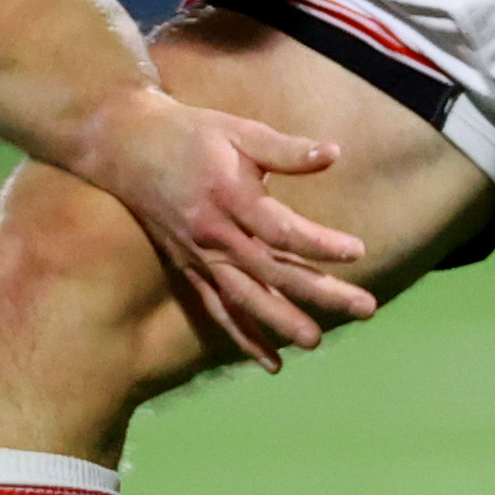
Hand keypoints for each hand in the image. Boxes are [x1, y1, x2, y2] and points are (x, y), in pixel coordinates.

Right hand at [72, 86, 367, 370]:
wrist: (129, 147)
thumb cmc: (193, 134)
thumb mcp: (241, 131)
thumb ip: (287, 150)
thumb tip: (334, 153)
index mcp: (230, 196)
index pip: (280, 230)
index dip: (319, 244)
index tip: (357, 252)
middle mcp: (214, 234)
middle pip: (272, 272)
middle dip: (319, 293)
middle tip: (365, 308)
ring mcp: (200, 256)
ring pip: (245, 298)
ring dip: (281, 323)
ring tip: (316, 343)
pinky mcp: (190, 268)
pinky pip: (218, 309)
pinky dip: (243, 337)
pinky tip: (272, 363)